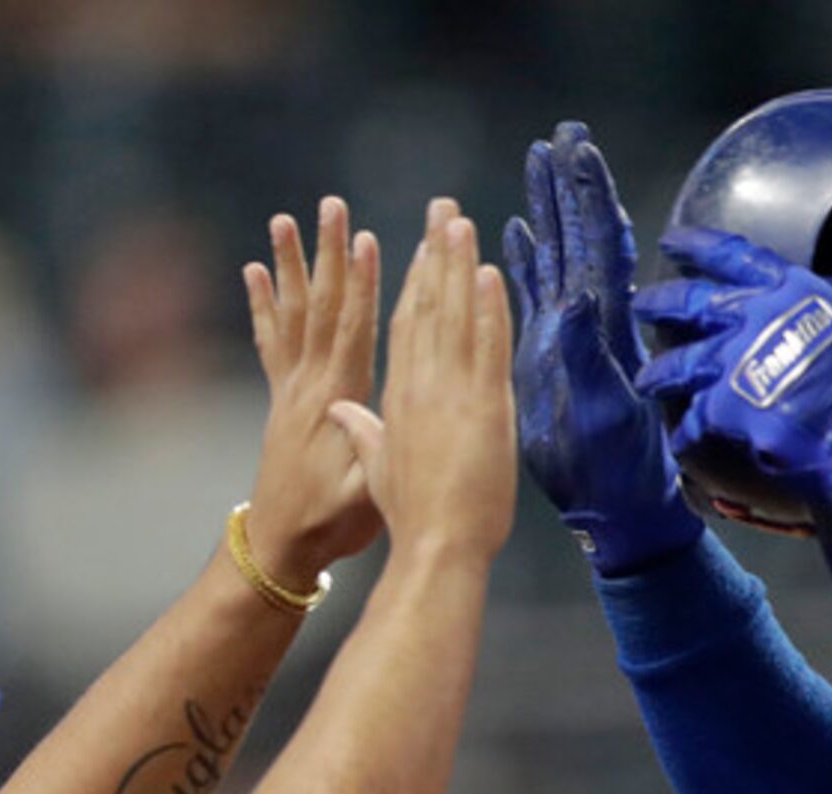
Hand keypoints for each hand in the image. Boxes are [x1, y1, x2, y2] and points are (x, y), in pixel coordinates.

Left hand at [241, 198, 384, 579]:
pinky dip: (264, 303)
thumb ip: (370, 453)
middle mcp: (309, 385)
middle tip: (330, 206)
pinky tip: (255, 271)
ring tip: (285, 218)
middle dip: (328, 254)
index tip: (367, 239)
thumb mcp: (362, 495)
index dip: (361, 286)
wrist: (278, 547)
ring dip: (292, 263)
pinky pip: (271, 340)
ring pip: (293, 313)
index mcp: (335, 402)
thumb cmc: (330, 526)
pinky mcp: (280, 398)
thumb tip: (375, 415)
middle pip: (321, 306)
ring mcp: (290, 389)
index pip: (351, 332)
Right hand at [329, 202, 517, 559]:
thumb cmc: (411, 517)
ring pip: (455, 315)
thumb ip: (364, 433)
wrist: (437, 547)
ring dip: (459, 264)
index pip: (406, 325)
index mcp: (399, 396)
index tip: (421, 244)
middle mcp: (422, 385)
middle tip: (442, 208)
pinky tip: (489, 271)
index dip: (415, 281)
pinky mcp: (484, 407)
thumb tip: (342, 411)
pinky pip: (487, 346)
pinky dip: (489, 307)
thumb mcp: (378, 468)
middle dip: (434, 252)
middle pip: (427, 305)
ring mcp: (452, 393)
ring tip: (459, 220)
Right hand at [501, 120, 702, 574]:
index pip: (596, 244)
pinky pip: (537, 294)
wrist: (612, 506)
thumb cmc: (614, 465)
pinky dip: (526, 259)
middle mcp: (588, 320)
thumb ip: (587, 351)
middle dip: (570, 186)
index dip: (588, 197)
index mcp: (601, 325)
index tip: (579, 151)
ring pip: (557, 257)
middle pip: (578, 237)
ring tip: (537, 162)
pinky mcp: (549, 354)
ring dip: (548, 210)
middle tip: (562, 136)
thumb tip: (579, 294)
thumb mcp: (600, 407)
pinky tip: (514, 232)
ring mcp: (569, 335)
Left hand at [630, 228, 831, 524]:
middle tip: (641, 304)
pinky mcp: (723, 405)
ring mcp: (735, 360)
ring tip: (647, 380)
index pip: (732, 254)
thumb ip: (824, 305)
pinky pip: (693, 419)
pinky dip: (689, 432)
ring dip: (660, 373)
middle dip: (660, 302)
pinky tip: (683, 439)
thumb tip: (830, 290)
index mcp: (789, 290)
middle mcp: (755, 316)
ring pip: (679, 363)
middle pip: (691, 302)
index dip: (697, 246)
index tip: (672, 241)